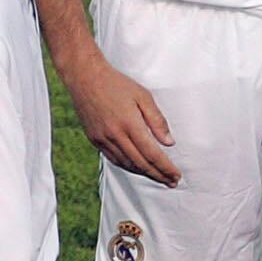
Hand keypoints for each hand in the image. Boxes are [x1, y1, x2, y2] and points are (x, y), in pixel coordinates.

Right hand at [61, 46, 178, 186]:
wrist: (85, 78)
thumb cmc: (117, 84)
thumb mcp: (143, 96)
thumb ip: (157, 120)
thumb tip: (169, 142)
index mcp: (130, 124)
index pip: (152, 153)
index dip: (166, 167)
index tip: (176, 175)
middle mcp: (115, 135)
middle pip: (141, 163)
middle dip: (159, 175)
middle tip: (172, 182)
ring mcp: (103, 139)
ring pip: (127, 164)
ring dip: (144, 173)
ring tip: (158, 177)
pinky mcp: (95, 140)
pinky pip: (114, 159)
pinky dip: (129, 167)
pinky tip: (138, 168)